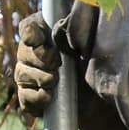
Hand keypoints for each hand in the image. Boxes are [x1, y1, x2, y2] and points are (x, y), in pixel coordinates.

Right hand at [16, 11, 128, 129]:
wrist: (107, 105)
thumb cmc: (101, 69)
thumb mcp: (94, 46)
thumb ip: (78, 31)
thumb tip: (63, 24)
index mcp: (49, 35)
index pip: (29, 27)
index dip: (31, 33)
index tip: (39, 40)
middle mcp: (37, 54)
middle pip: (23, 51)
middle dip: (39, 59)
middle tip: (57, 65)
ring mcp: (33, 77)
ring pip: (22, 74)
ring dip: (39, 78)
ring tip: (56, 83)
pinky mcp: (35, 99)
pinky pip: (24, 98)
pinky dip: (35, 98)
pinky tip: (48, 98)